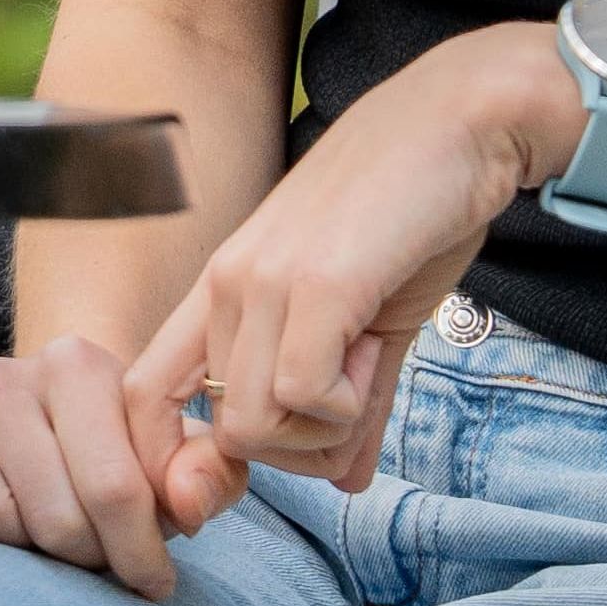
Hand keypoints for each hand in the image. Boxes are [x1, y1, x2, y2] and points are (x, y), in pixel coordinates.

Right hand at [0, 334, 248, 591]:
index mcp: (73, 363)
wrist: (44, 432)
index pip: (113, 487)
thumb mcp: (184, 460)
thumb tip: (183, 508)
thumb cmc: (121, 456)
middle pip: (50, 516)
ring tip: (48, 548)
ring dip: (22, 555)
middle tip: (99, 564)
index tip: (155, 581)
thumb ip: (209, 475)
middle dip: (85, 559)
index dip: (139, 553)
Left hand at [119, 18, 569, 494]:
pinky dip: (347, 404)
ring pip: (253, 426)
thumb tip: (345, 481)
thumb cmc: (415, 214)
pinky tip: (375, 352)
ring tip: (368, 360)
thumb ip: (349, 404)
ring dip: (325, 425)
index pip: (142, 398)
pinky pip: (300, 395)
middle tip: (356, 391)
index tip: (251, 482)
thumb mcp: (369, 323)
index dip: (177, 464)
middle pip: (224, 435)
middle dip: (299, 448)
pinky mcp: (314, 283)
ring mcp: (263, 283)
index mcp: (224, 291)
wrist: (464, 123)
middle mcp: (226, 286)